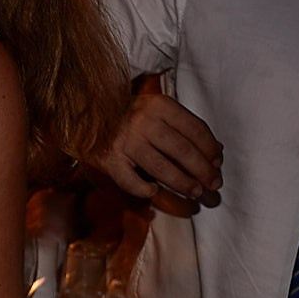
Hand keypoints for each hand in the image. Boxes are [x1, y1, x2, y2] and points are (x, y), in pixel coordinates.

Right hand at [90, 87, 221, 201]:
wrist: (81, 115)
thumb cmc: (125, 115)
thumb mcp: (155, 110)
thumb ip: (183, 126)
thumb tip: (215, 151)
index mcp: (158, 106)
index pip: (195, 129)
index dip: (211, 149)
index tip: (218, 163)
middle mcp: (142, 122)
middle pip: (182, 151)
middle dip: (203, 170)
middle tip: (214, 184)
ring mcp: (124, 142)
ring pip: (162, 168)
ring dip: (183, 183)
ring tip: (195, 192)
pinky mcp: (108, 160)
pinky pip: (131, 181)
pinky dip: (145, 190)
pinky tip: (154, 191)